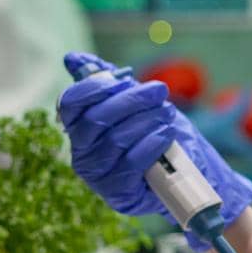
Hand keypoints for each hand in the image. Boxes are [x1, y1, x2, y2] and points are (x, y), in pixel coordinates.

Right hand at [58, 52, 251, 242]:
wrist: (181, 169)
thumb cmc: (151, 132)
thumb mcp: (132, 103)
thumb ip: (105, 80)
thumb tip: (73, 59)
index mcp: (78, 128)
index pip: (71, 103)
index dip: (95, 87)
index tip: (125, 79)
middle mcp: (81, 153)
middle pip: (97, 119)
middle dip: (132, 100)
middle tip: (159, 91)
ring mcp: (98, 176)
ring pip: (117, 139)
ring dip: (147, 120)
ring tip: (167, 113)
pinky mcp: (117, 193)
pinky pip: (133, 162)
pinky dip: (152, 143)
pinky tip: (166, 134)